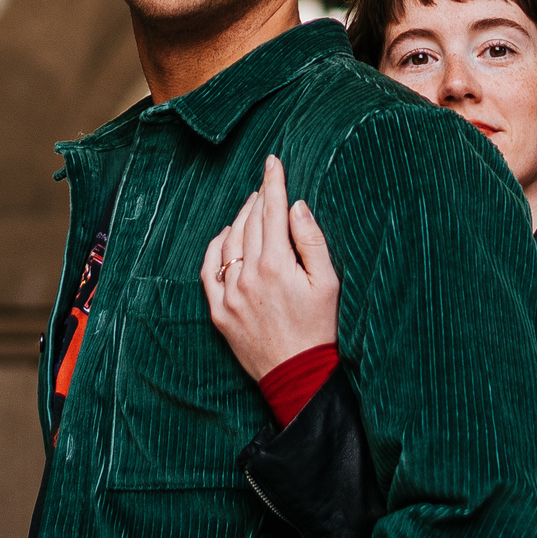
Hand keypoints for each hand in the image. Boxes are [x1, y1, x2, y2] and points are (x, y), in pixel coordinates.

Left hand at [201, 154, 340, 380]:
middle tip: (266, 184)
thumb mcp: (328, 283)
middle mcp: (248, 275)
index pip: (273, 211)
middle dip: (259, 198)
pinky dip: (215, 247)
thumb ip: (311, 240)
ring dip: (239, 219)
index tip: (272, 161)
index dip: (273, 182)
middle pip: (250, 222)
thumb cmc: (319, 329)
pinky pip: (209, 271)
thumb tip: (296, 206)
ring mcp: (230, 294)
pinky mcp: (220, 312)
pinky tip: (224, 236)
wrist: (298, 376)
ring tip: (250, 206)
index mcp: (277, 264)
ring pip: (229, 242)